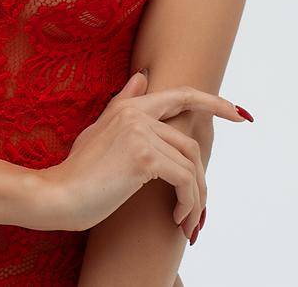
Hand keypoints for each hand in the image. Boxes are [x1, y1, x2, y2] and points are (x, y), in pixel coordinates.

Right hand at [25, 71, 250, 234]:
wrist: (57, 195)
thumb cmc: (78, 172)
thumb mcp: (99, 131)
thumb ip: (124, 104)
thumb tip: (142, 76)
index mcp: (129, 106)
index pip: (182, 95)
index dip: (215, 102)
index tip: (240, 115)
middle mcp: (137, 113)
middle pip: (191, 144)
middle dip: (201, 180)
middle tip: (199, 211)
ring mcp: (141, 132)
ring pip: (191, 166)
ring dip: (196, 200)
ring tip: (187, 221)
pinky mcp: (144, 156)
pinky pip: (185, 180)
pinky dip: (188, 203)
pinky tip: (177, 219)